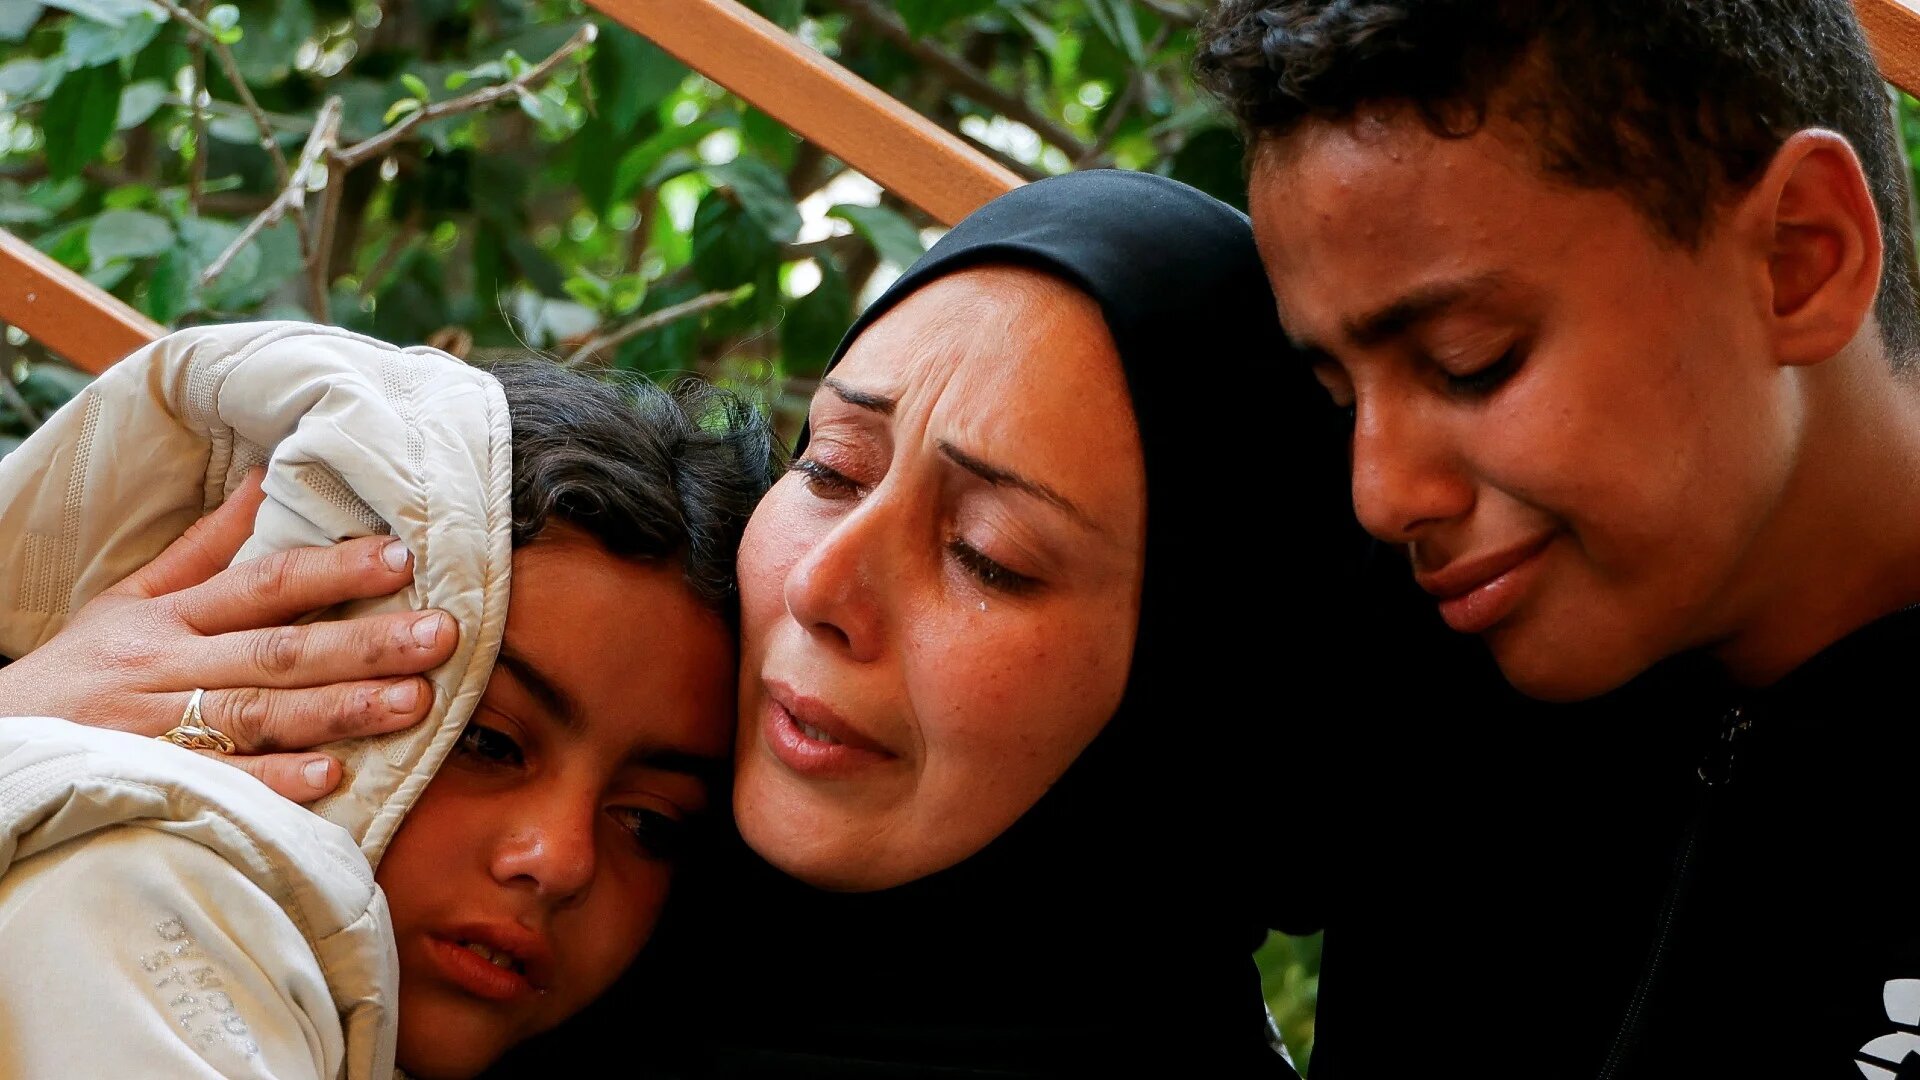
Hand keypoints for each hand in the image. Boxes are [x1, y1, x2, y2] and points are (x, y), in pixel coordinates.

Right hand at [0, 471, 458, 801]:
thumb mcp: (128, 602)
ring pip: (259, 713)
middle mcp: (166, 668)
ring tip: (412, 702)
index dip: (333, 571)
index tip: (401, 559)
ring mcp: (156, 729)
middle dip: (364, 643)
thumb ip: (203, 549)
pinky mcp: (149, 784)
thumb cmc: (76, 674)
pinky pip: (219, 782)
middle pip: (277, 650)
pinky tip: (330, 777)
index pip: (263, 584)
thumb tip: (268, 479)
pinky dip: (273, 781)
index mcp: (169, 618)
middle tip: (441, 636)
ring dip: (339, 708)